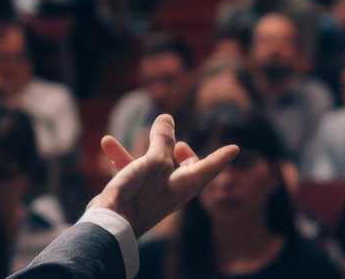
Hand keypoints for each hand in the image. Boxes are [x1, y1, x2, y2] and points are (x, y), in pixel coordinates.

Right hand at [88, 114, 238, 235]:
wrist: (110, 225)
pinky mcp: (134, 196)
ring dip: (141, 149)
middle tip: (179, 145)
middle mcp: (172, 191)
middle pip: (185, 170)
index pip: (209, 167)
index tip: (235, 148)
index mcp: (186, 185)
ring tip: (140, 134)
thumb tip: (168, 119)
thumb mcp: (155, 161)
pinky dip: (123, 159)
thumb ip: (163, 139)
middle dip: (182, 155)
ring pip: (153, 167)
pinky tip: (109, 146)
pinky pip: (133, 173)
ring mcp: (152, 195)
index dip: (221, 156)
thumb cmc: (139, 194)